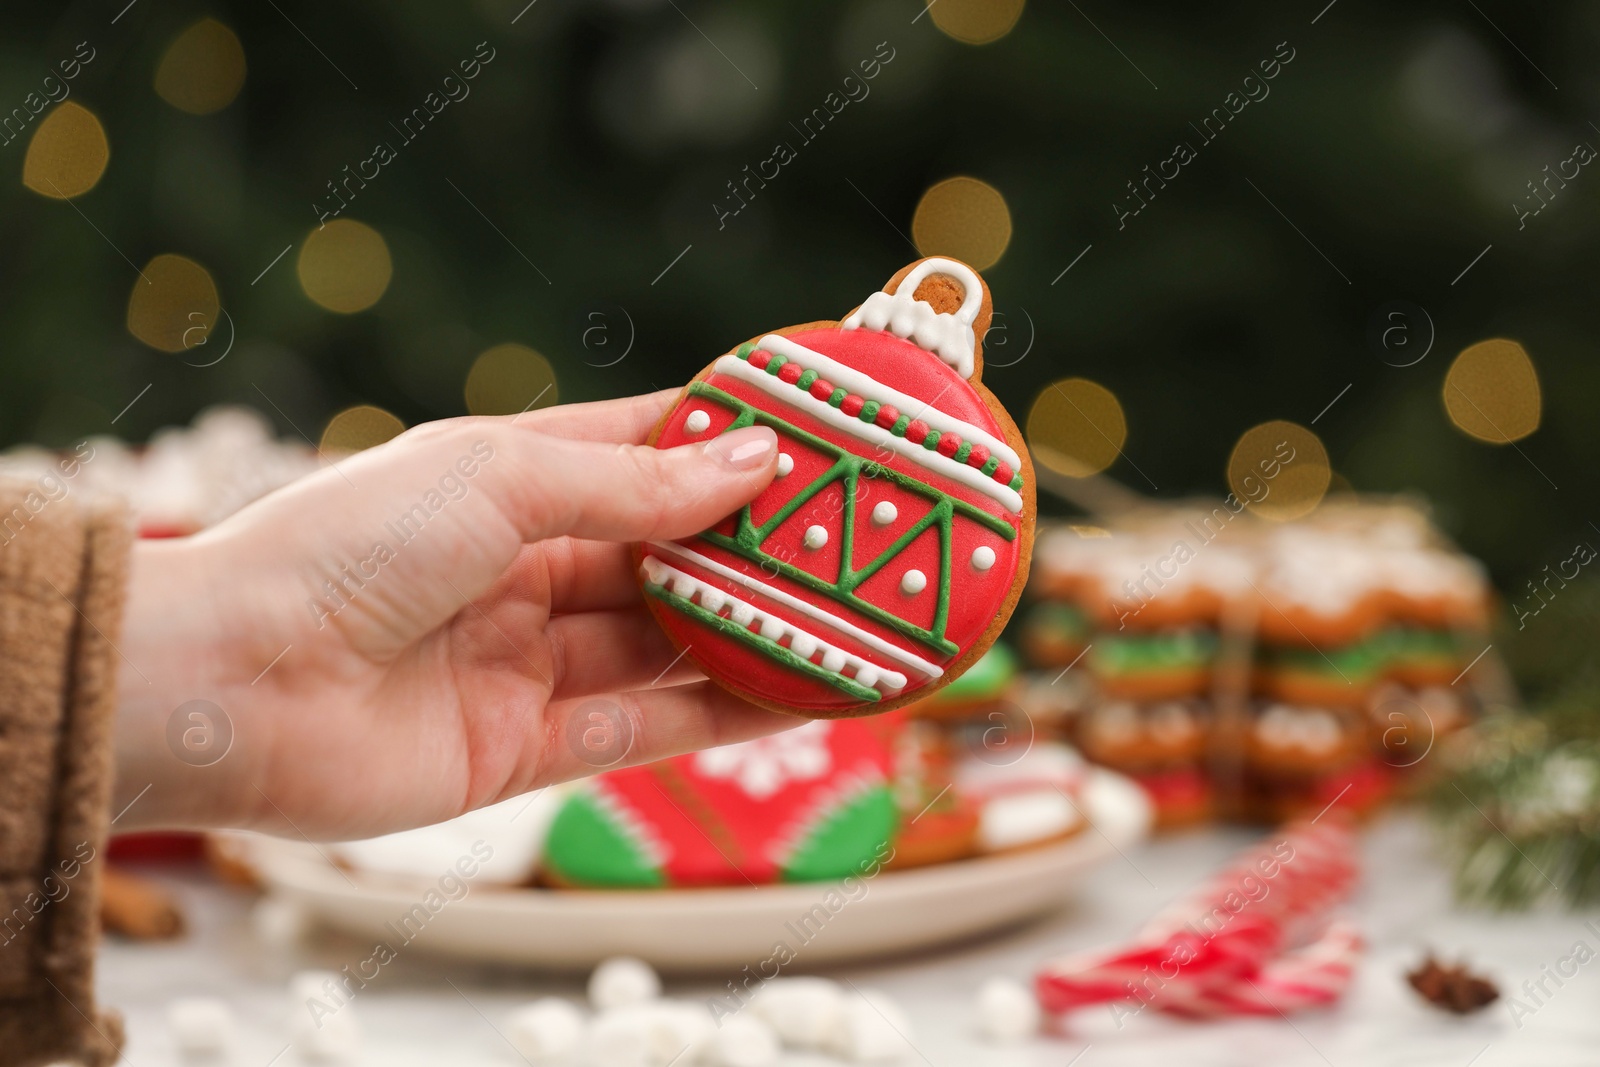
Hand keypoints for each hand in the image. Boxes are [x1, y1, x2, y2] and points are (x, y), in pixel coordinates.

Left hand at [111, 392, 792, 838]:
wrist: (230, 687)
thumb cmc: (345, 548)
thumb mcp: (501, 479)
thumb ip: (633, 486)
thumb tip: (752, 464)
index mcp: (508, 481)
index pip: (643, 451)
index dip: (727, 444)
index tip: (816, 436)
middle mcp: (523, 568)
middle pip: (667, 556)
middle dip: (755, 551)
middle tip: (853, 540)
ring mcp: (527, 661)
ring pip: (667, 646)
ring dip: (755, 637)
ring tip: (851, 622)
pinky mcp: (524, 749)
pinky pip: (644, 731)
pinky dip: (722, 716)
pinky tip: (796, 697)